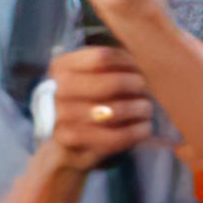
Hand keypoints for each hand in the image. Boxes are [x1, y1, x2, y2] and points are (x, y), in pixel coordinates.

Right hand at [41, 42, 154, 172]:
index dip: (129, 62)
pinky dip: (136, 131)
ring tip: (146, 109)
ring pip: (115, 110)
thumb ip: (112, 63)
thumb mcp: (91, 74)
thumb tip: (147, 61)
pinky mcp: (71, 141)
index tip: (138, 69)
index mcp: (61, 67)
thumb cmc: (86, 100)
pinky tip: (144, 127)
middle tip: (146, 91)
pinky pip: (114, 136)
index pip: (103, 58)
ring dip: (139, 109)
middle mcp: (55, 91)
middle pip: (112, 84)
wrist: (63, 144)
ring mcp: (59, 117)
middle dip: (137, 87)